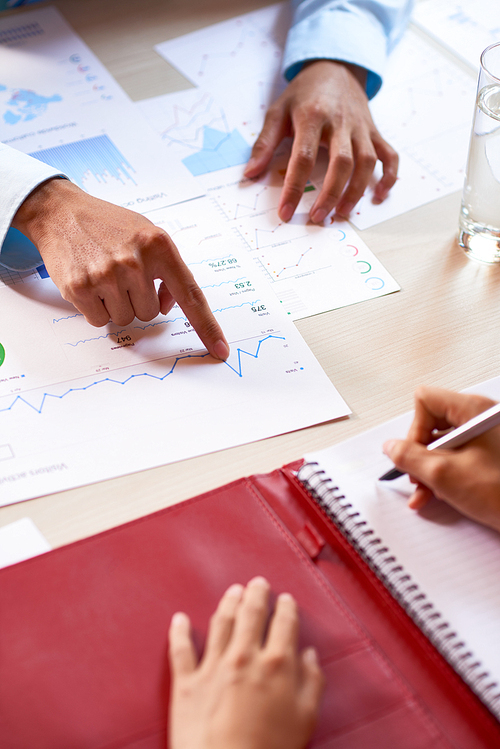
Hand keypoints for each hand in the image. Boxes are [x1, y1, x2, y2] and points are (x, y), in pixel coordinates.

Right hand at [12, 179, 228, 359]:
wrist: (62, 212)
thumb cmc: (110, 226)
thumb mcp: (148, 236)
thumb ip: (166, 271)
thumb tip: (168, 306)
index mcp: (160, 246)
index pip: (191, 295)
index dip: (207, 327)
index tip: (221, 350)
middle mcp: (135, 261)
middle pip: (151, 313)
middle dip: (137, 300)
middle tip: (121, 276)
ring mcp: (107, 275)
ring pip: (126, 319)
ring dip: (116, 305)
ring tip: (103, 276)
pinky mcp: (81, 287)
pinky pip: (100, 320)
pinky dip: (95, 308)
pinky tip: (89, 283)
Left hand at [168, 576, 323, 748]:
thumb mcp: (306, 719)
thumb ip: (312, 682)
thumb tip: (309, 657)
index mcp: (276, 664)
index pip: (284, 623)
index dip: (285, 608)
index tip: (285, 600)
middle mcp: (244, 657)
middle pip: (251, 614)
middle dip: (256, 594)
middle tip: (258, 583)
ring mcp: (213, 667)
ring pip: (220, 623)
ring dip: (227, 603)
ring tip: (232, 591)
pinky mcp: (187, 682)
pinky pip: (180, 649)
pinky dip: (179, 632)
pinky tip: (180, 619)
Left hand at [244, 59, 397, 222]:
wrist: (335, 65)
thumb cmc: (304, 93)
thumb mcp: (278, 111)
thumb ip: (264, 143)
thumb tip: (250, 173)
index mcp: (312, 117)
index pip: (303, 158)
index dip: (294, 188)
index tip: (286, 212)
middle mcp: (340, 122)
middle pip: (341, 163)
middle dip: (330, 194)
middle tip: (318, 217)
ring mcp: (360, 127)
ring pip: (366, 162)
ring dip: (356, 191)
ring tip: (342, 212)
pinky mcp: (374, 130)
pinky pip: (388, 154)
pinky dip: (388, 176)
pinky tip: (379, 196)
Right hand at [383, 387, 499, 531]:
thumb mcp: (444, 474)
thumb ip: (409, 457)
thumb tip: (391, 448)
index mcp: (473, 410)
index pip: (424, 401)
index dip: (414, 430)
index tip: (416, 456)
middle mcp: (482, 416)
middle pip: (433, 424)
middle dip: (421, 455)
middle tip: (421, 478)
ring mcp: (489, 435)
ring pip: (445, 443)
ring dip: (432, 469)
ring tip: (433, 492)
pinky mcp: (494, 453)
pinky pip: (461, 455)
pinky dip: (448, 473)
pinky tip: (444, 494)